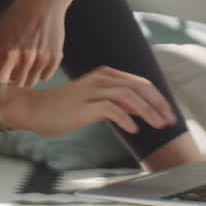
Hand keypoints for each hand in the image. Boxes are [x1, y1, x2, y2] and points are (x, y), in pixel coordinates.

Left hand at [0, 0, 64, 86]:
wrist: (45, 1)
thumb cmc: (20, 15)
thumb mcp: (1, 33)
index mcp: (9, 52)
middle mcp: (26, 58)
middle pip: (16, 85)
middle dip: (12, 77)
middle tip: (14, 62)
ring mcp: (42, 59)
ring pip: (31, 82)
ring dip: (26, 75)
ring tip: (26, 57)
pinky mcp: (55, 58)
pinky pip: (45, 77)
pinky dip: (41, 71)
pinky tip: (38, 55)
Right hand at [9, 66, 177, 136]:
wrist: (35, 109)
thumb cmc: (65, 108)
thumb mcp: (97, 100)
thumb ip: (119, 102)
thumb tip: (143, 109)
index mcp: (107, 75)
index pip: (141, 83)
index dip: (158, 98)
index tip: (170, 114)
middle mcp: (102, 78)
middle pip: (139, 87)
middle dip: (158, 104)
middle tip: (171, 121)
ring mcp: (92, 90)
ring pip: (129, 96)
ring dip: (148, 112)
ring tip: (159, 126)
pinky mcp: (84, 104)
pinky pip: (111, 109)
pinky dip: (126, 119)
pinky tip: (134, 130)